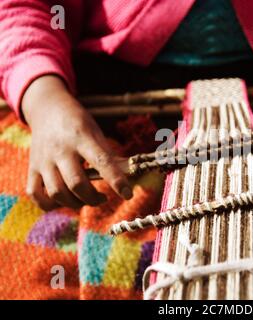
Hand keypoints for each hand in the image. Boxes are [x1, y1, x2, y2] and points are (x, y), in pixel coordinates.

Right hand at [22, 75, 132, 210]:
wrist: (47, 109)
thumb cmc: (78, 124)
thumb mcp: (97, 133)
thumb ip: (109, 155)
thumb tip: (129, 175)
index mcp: (82, 138)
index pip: (101, 162)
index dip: (116, 180)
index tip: (128, 194)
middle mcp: (61, 150)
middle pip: (75, 184)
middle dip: (92, 198)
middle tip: (102, 198)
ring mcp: (43, 160)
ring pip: (56, 193)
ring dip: (74, 203)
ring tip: (85, 200)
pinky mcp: (32, 168)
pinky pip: (35, 194)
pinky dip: (50, 204)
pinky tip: (63, 200)